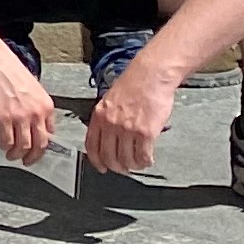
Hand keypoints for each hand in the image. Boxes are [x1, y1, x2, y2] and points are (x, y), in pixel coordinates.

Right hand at [0, 43, 56, 166]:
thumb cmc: (9, 71)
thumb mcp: (32, 89)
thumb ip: (35, 107)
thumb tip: (32, 124)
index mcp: (46, 106)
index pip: (50, 134)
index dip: (43, 145)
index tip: (38, 149)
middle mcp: (36, 113)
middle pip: (40, 145)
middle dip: (34, 156)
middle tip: (28, 160)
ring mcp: (20, 117)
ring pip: (24, 146)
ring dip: (18, 154)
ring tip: (12, 155)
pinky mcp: (3, 118)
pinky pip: (7, 140)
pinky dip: (5, 146)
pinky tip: (2, 145)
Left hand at [82, 48, 179, 175]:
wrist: (151, 75)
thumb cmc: (133, 84)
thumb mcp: (109, 100)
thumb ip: (106, 118)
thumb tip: (106, 137)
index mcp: (99, 115)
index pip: (92, 146)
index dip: (96, 161)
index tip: (101, 167)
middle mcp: (111, 124)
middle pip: (109, 156)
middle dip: (117, 167)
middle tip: (124, 168)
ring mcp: (128, 129)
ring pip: (127, 159)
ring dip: (133, 165)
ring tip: (138, 163)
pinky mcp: (146, 133)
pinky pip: (143, 156)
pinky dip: (146, 162)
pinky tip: (148, 159)